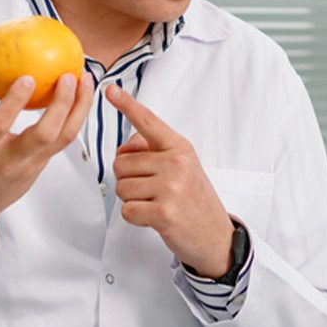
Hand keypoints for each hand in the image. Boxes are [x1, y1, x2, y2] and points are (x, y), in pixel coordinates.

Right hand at [0, 57, 93, 258]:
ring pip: (63, 139)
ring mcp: (29, 166)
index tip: (29, 77)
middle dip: (62, 105)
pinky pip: (62, 140)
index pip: (0, 124)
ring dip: (79, 109)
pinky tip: (80, 96)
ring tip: (86, 81)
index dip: (15, 101)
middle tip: (70, 76)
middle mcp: (8, 159)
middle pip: (43, 135)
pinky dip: (74, 116)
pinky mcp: (41, 167)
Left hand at [106, 84, 234, 277]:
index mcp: (179, 148)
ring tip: (156, 204)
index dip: (126, 104)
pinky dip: (135, 218)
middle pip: (121, 163)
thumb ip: (154, 152)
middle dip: (129, 180)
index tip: (109, 89)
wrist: (216, 236)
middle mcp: (176, 163)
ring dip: (132, 200)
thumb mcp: (182, 167)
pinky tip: (154, 219)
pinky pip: (127, 210)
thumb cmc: (195, 201)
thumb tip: (124, 149)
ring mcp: (171, 187)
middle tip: (154, 192)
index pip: (148, 121)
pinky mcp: (164, 212)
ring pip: (121, 187)